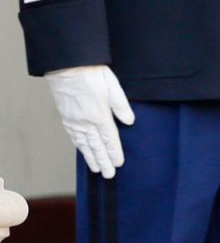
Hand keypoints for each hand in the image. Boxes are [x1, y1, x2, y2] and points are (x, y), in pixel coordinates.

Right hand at [45, 65, 134, 179]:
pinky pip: (74, 136)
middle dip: (103, 161)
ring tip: (96, 169)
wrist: (67, 67)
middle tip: (109, 175)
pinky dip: (79, 146)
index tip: (119, 164)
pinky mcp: (66, 117)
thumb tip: (130, 122)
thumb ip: (122, 106)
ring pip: (84, 144)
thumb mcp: (113, 87)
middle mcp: (86, 122)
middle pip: (96, 146)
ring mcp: (74, 120)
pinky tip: (82, 151)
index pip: (109, 139)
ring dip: (91, 157)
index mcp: (99, 115)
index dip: (115, 152)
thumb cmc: (92, 74)